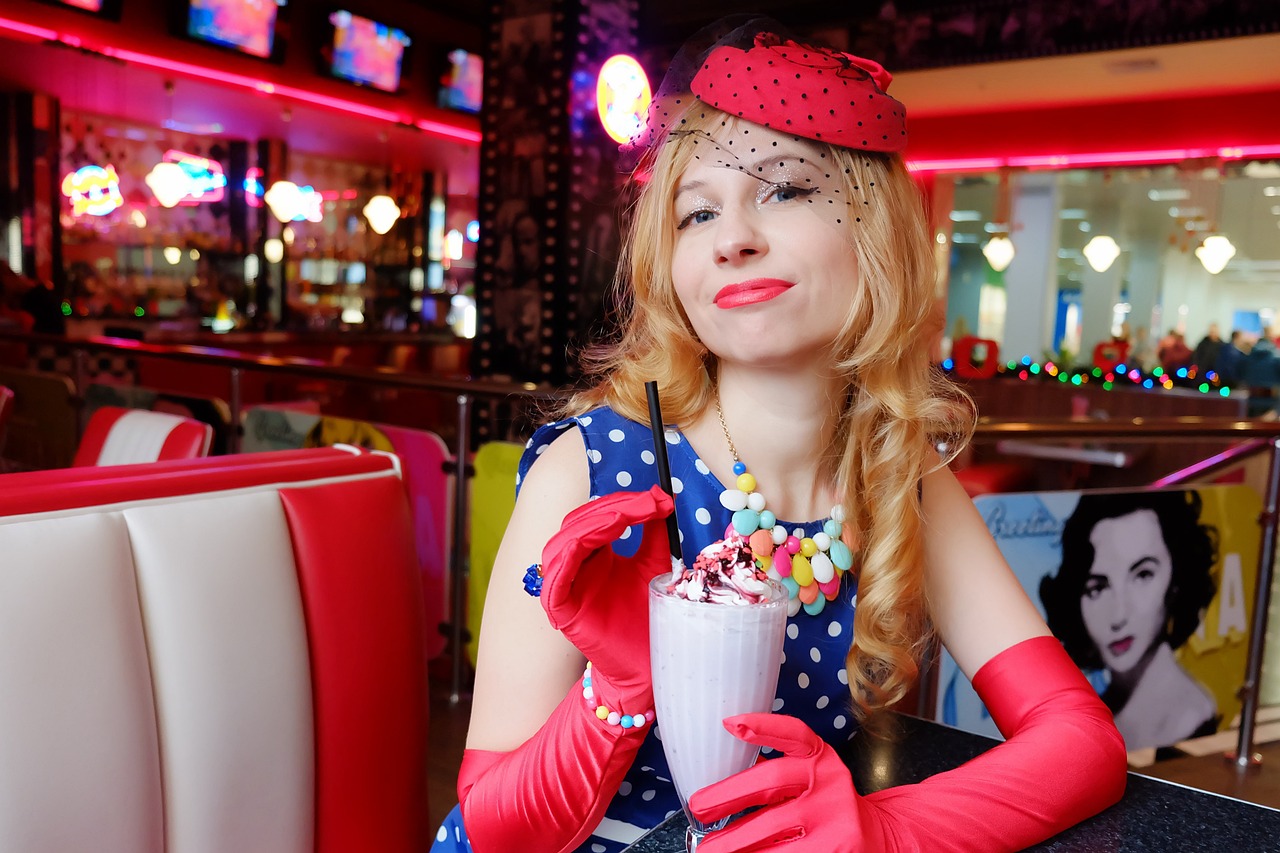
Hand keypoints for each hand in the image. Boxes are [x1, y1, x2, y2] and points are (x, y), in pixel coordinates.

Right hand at [540, 485, 674, 706]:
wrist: (651, 662)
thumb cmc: (650, 615)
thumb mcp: (654, 563)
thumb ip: (653, 530)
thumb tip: (661, 495)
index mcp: (593, 555)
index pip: (595, 517)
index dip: (621, 503)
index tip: (656, 497)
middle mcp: (575, 567)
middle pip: (576, 525)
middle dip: (608, 509)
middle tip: (642, 505)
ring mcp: (565, 588)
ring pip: (560, 546)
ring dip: (588, 527)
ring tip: (620, 519)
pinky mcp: (560, 611)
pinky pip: (554, 580)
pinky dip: (567, 557)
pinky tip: (589, 544)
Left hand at [690, 713, 866, 852]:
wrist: (880, 835)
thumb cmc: (830, 804)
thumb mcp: (814, 776)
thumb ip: (781, 772)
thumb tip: (721, 783)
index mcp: (820, 760)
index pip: (794, 734)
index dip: (763, 726)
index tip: (731, 724)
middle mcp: (827, 784)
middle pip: (772, 782)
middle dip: (728, 795)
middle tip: (699, 808)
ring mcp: (833, 820)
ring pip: (773, 828)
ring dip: (736, 841)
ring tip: (709, 848)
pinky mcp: (836, 852)